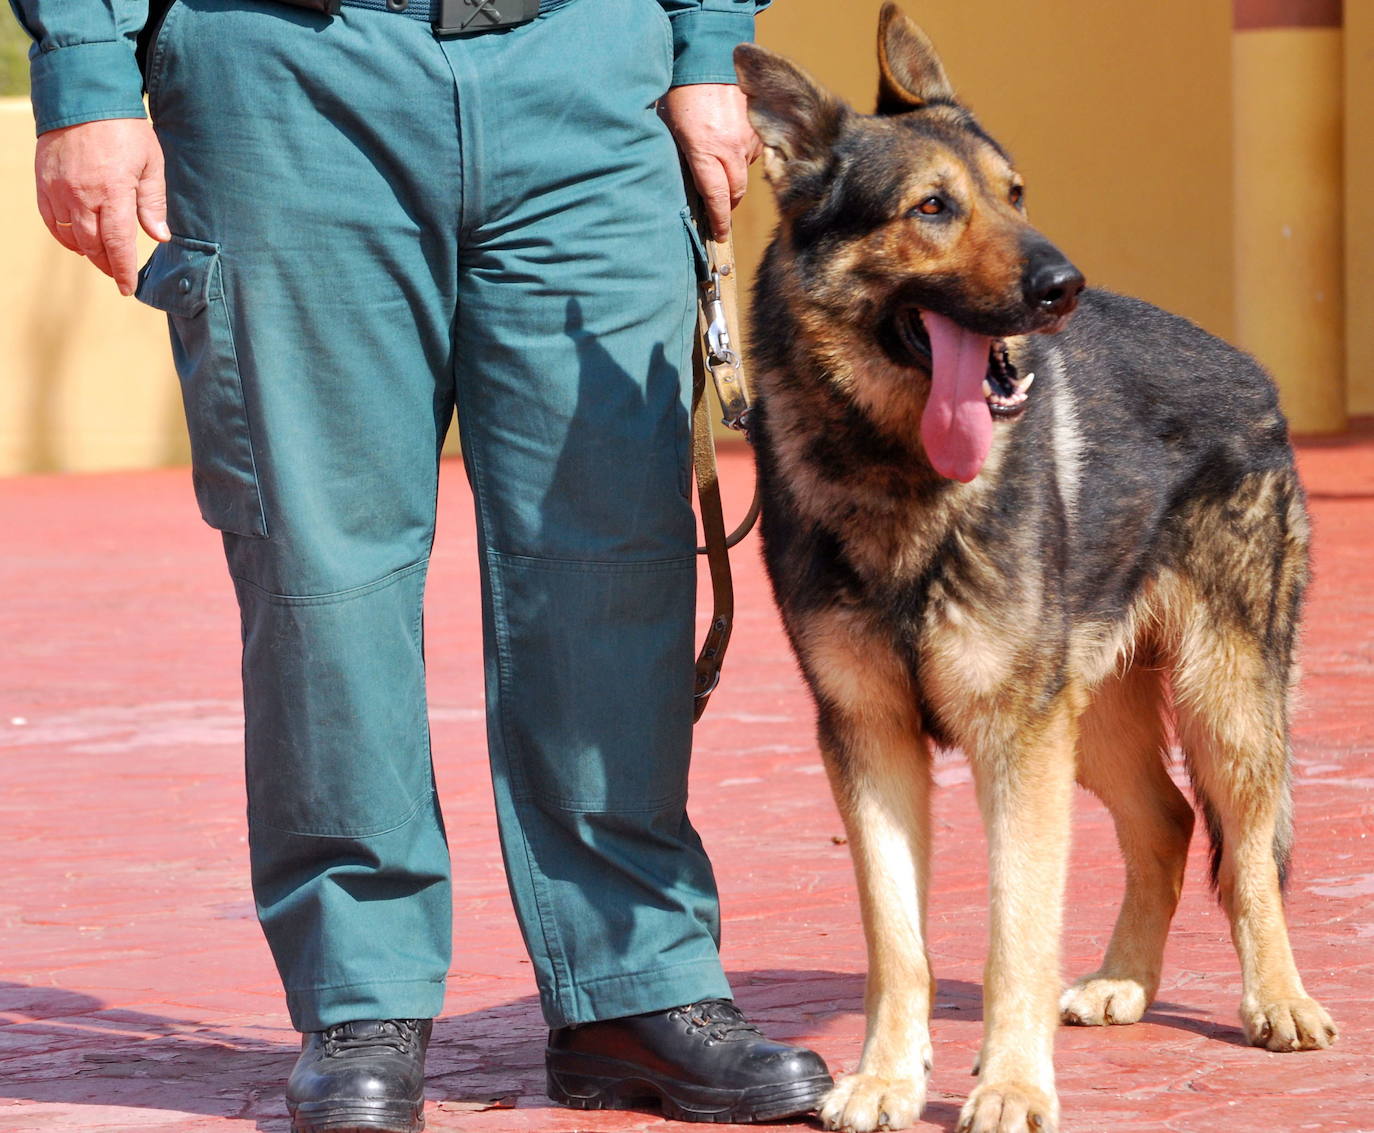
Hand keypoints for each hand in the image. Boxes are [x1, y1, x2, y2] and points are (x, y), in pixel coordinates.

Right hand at [35, 118, 171, 295]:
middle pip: (92, 245)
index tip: (129, 288)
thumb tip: (159, 236)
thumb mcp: (151, 163)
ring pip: (69, 236)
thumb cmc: (124, 128)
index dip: (123, 271)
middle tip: (118, 273)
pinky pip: (50, 219)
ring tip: (101, 257)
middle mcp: (82, 195)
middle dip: (106, 264)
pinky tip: (76, 239)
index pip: (118, 244)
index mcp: (113, 192)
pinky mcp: (43, 182)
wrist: (82, 96)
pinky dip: (63, 235)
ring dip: (86, 252)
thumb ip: (153, 203)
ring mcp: (58, 189)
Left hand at [660, 83, 761, 239]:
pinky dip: (741, 155)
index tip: (719, 235)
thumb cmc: (681, 93)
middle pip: (735, 193)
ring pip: (743, 172)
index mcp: (705, 152)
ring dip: (733, 177)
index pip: (717, 198)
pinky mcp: (758, 129)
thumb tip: (688, 184)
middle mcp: (730, 150)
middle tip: (719, 212)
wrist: (707, 58)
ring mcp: (747, 140)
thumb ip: (683, 159)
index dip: (719, 221)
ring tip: (720, 168)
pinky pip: (752, 152)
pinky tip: (729, 144)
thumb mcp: (672, 130)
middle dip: (728, 206)